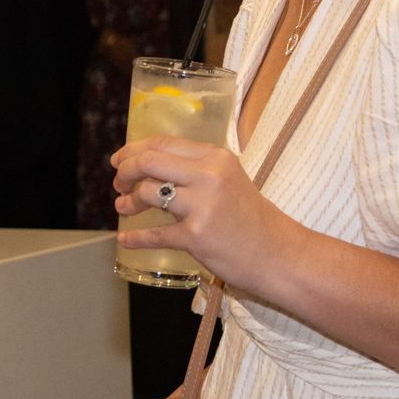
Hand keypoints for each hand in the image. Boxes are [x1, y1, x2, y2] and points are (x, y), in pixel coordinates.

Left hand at [110, 136, 302, 289]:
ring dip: (128, 202)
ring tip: (123, 208)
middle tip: (118, 183)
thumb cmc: (253, 220)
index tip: (119, 161)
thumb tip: (152, 165)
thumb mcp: (230, 180)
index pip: (163, 143)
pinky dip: (135, 238)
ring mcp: (202, 206)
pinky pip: (154, 234)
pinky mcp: (196, 236)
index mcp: (216, 157)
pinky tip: (125, 239)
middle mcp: (209, 175)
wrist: (280, 255)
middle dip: (125, 171)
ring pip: (148, 193)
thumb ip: (197, 170)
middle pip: (149, 162)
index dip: (133, 150)